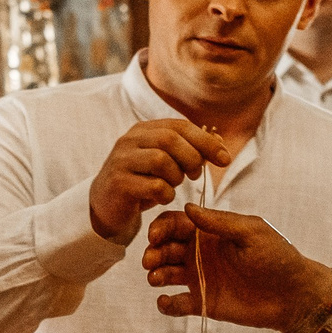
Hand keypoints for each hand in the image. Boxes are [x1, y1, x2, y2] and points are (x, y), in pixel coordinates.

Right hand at [90, 119, 230, 245]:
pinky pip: (153, 186)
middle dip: (192, 158)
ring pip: (161, 160)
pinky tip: (161, 198)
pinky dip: (166, 195)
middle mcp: (130, 140)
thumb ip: (190, 151)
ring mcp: (121, 160)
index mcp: (143, 130)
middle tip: (195, 175)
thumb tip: (219, 141)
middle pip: (170, 139)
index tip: (225, 159)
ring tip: (173, 185)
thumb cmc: (142, 183)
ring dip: (176, 177)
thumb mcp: (167, 164)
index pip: (180, 126)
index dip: (206, 141)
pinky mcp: (118, 183)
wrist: (106, 207)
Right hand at [143, 204, 331, 331]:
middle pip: (164, 248)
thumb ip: (220, 222)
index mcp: (210, 232)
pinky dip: (166, 304)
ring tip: (157, 279)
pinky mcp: (203, 303)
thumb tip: (188, 207)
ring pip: (166, 274)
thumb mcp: (251, 233)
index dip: (161, 228)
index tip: (155, 236)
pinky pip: (177, 304)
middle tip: (150, 261)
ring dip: (155, 274)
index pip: (175, 224)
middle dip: (153, 252)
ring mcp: (200, 278)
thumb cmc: (277, 257)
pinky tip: (165, 301)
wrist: (294, 295)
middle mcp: (200, 253)